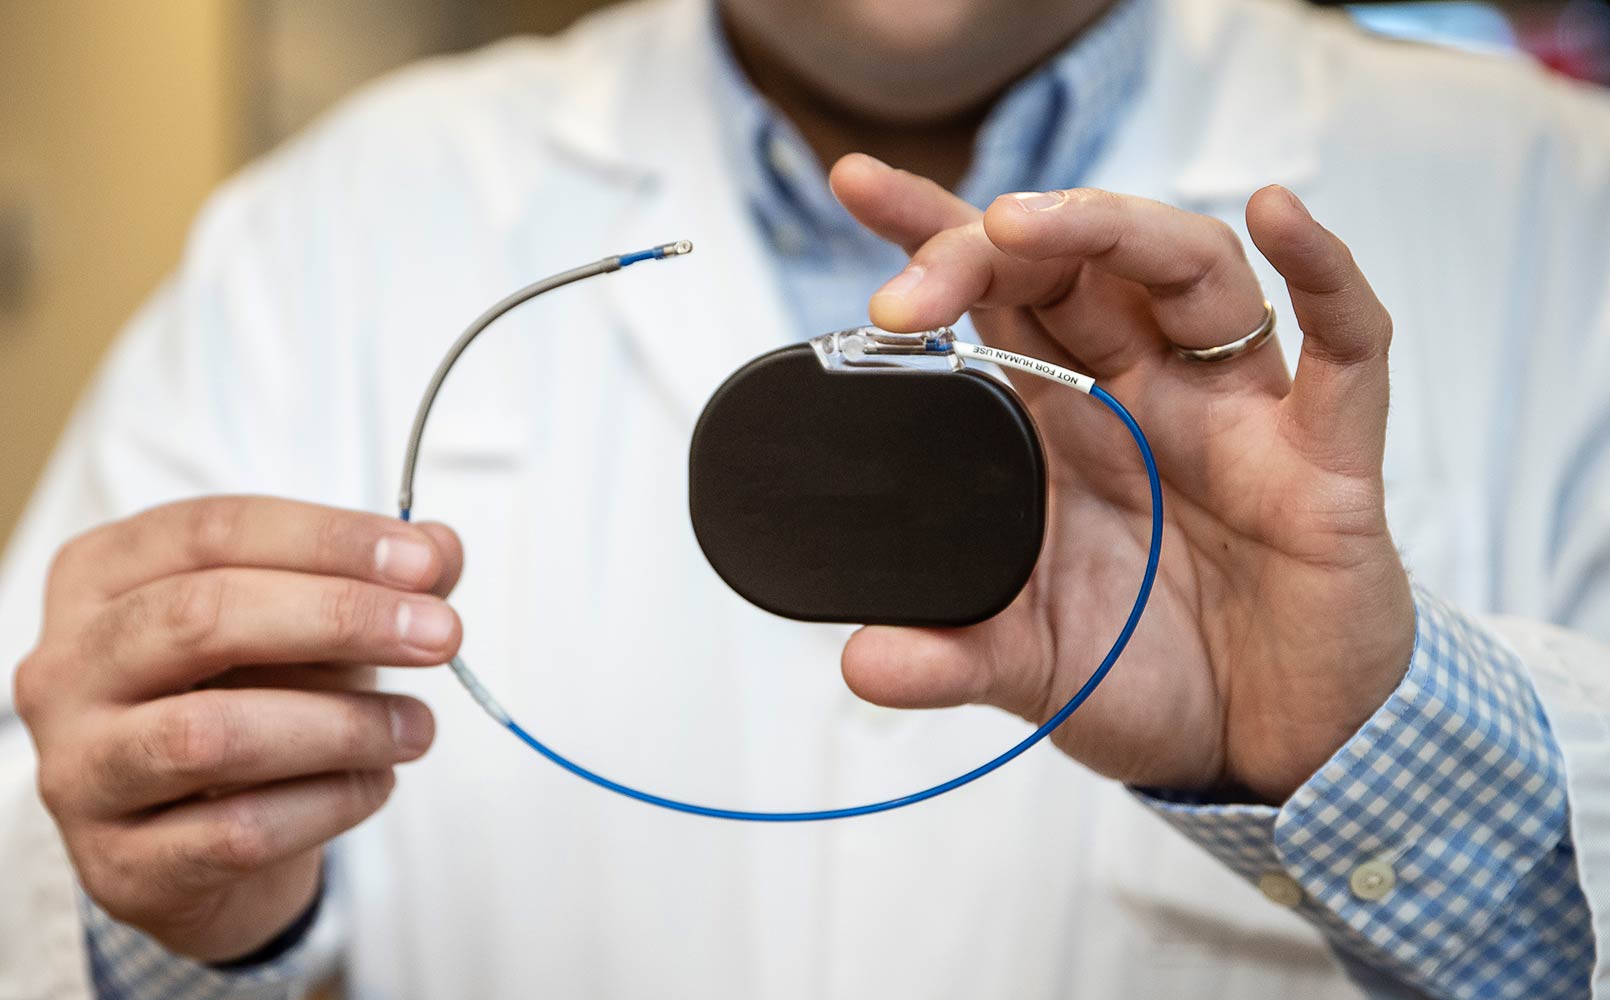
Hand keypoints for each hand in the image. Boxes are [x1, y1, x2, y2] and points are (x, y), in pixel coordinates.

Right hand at [11, 497, 462, 961]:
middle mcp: (67, 668)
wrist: (210, 843)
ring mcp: (79, 771)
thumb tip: (440, 549)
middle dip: (340, 618)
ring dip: (343, 725)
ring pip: (209, 735)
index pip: (211, 532)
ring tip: (418, 726)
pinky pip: (237, 831)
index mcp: (101, 576)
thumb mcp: (315, 622)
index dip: (328, 540)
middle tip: (441, 634)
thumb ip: (378, 580)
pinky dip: (328, 803)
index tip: (427, 565)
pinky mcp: (120, 866)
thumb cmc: (255, 698)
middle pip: (200, 618)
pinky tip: (374, 783)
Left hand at [830, 154, 1415, 802]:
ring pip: (1190, 270)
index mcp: (1064, 424)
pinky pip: (1347, 346)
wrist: (1264, 752)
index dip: (935, 237)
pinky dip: (1325, 275)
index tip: (855, 185)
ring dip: (1111, 229)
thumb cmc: (1155, 680)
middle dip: (991, 246)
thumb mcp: (1034, 669)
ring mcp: (1235, 414)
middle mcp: (1146, 394)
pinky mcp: (1325, 455)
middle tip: (910, 287)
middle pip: (1078, 264)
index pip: (997, 297)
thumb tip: (860, 663)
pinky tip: (1280, 217)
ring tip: (1025, 223)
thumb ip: (952, 658)